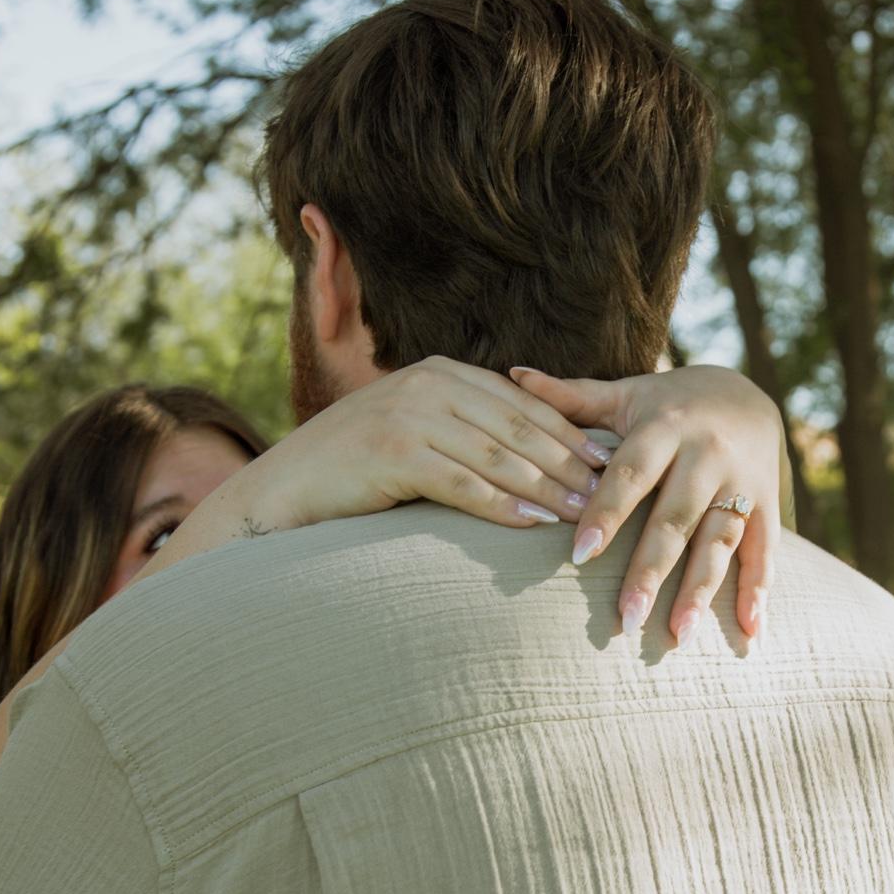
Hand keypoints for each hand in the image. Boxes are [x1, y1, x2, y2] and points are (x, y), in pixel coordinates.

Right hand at [249, 355, 613, 530]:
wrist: (284, 489)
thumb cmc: (356, 468)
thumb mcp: (414, 430)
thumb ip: (463, 427)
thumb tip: (530, 453)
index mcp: (439, 371)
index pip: (521, 402)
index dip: (568, 431)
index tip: (606, 460)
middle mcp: (427, 383)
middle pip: (517, 427)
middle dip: (568, 462)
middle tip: (609, 492)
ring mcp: (409, 414)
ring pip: (497, 455)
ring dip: (547, 487)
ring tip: (584, 513)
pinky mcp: (393, 452)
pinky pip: (462, 482)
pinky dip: (502, 504)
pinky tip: (533, 523)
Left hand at [509, 363, 782, 645]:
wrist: (749, 393)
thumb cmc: (669, 403)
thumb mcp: (626, 395)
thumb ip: (573, 398)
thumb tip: (515, 376)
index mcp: (665, 426)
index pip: (630, 474)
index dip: (605, 514)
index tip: (579, 556)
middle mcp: (707, 454)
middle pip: (675, 518)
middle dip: (651, 570)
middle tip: (627, 618)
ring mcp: (742, 482)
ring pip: (720, 540)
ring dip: (701, 591)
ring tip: (679, 635)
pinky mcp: (768, 504)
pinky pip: (765, 550)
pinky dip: (759, 592)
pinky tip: (751, 632)